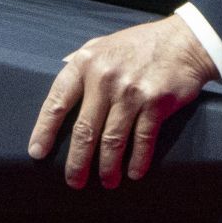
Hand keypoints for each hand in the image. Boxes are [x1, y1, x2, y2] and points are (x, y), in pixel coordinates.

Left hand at [28, 16, 217, 188]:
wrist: (184, 41)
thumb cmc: (139, 45)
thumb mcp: (102, 45)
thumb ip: (80, 64)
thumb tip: (60, 84)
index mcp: (86, 62)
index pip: (57, 102)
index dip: (44, 131)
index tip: (38, 153)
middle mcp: (105, 77)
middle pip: (83, 130)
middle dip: (77, 162)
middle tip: (74, 181)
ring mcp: (131, 91)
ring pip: (111, 141)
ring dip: (107, 168)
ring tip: (106, 181)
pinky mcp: (156, 102)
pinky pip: (142, 140)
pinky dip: (137, 161)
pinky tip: (133, 172)